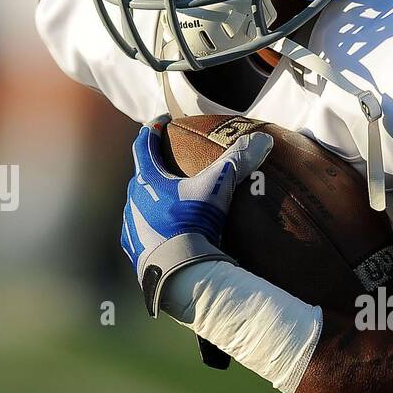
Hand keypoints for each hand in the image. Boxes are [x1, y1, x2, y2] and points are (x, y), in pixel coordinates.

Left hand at [121, 116, 271, 316]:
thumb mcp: (218, 187)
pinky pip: (142, 234)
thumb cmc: (193, 223)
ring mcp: (131, 227)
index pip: (144, 144)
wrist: (179, 272)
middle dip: (155, 169)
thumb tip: (262, 139)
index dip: (154, 129)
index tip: (163, 121)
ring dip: (153, 201)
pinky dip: (153, 230)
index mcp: (147, 179)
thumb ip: (238, 161)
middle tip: (170, 165)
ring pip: (140, 206)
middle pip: (142, 175)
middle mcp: (132, 199)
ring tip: (171, 204)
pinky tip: (167, 235)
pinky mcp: (134, 251)